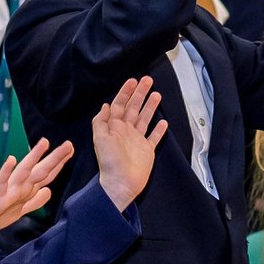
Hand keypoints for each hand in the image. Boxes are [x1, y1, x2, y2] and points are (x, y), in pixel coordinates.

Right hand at [0, 137, 75, 241]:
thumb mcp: (20, 209)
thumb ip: (35, 201)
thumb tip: (49, 192)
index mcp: (25, 189)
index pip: (45, 174)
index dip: (59, 163)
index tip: (71, 149)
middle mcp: (18, 186)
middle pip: (39, 170)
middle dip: (54, 158)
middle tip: (69, 144)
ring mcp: (7, 190)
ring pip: (23, 172)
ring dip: (34, 157)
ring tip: (44, 143)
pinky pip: (1, 184)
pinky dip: (6, 172)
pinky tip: (11, 160)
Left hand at [88, 75, 166, 210]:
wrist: (120, 183)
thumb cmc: (109, 162)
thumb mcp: (100, 138)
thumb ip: (101, 121)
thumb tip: (106, 105)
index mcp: (114, 128)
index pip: (119, 105)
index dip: (125, 93)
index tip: (132, 81)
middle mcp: (126, 132)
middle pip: (134, 108)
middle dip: (140, 94)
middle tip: (147, 80)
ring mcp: (137, 141)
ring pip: (144, 119)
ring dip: (150, 106)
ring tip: (156, 94)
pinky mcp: (147, 151)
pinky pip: (153, 138)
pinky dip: (158, 130)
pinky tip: (163, 122)